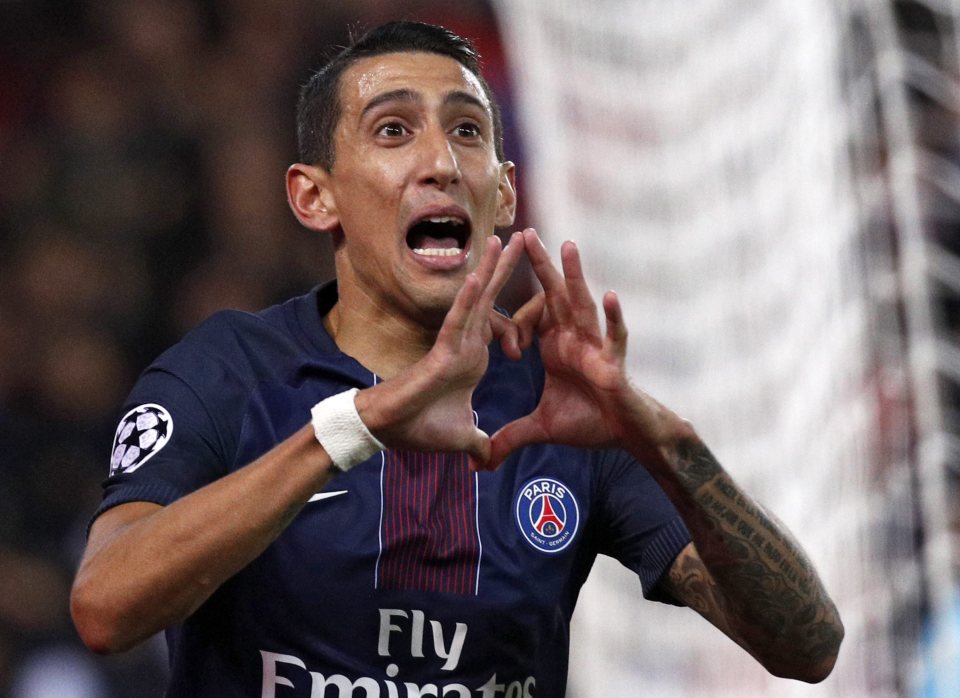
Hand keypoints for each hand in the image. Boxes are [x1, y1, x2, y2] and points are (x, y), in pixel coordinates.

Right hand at [355, 232, 522, 466]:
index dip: (523, 307)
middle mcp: (466, 344)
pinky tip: (477, 276)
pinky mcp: (441, 353)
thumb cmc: (419, 428)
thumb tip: (487, 458)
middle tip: (525, 238)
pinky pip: (457, 322)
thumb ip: (478, 441)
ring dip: (488, 270)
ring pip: (475, 301)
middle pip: (491, 299)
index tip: (544, 285)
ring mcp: (454, 345)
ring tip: (502, 238)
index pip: (504, 326)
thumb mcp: (461, 436)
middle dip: (507, 269)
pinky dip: (467, 301)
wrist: (390, 433)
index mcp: (474, 358)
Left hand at [486, 229, 680, 468]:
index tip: (506, 345)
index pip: (529, 318)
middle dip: (540, 266)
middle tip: (525, 234)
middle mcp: (574, 338)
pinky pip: (614, 338)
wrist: (624, 435)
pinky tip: (611, 296)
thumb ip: (511, 437)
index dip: (510, 324)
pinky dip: (613, 319)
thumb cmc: (589, 422)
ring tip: (568, 245)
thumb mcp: (540, 428)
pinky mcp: (614, 363)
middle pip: (554, 296)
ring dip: (575, 276)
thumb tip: (481, 461)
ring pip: (583, 305)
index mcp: (555, 346)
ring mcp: (595, 347)